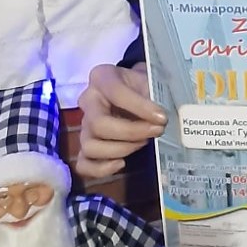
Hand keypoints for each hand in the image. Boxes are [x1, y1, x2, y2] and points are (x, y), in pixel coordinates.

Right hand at [77, 63, 167, 178]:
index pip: (115, 92)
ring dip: (121, 149)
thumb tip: (162, 118)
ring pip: (90, 146)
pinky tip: (122, 163)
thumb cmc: (145, 86)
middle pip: (98, 124)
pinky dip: (101, 168)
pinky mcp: (86, 147)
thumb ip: (155, 95)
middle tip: (156, 131)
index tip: (162, 117)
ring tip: (143, 142)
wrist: (139, 94)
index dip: (139, 107)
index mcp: (102, 78)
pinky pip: (84, 164)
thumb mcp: (151, 81)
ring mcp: (85, 126)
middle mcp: (88, 101)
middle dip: (131, 132)